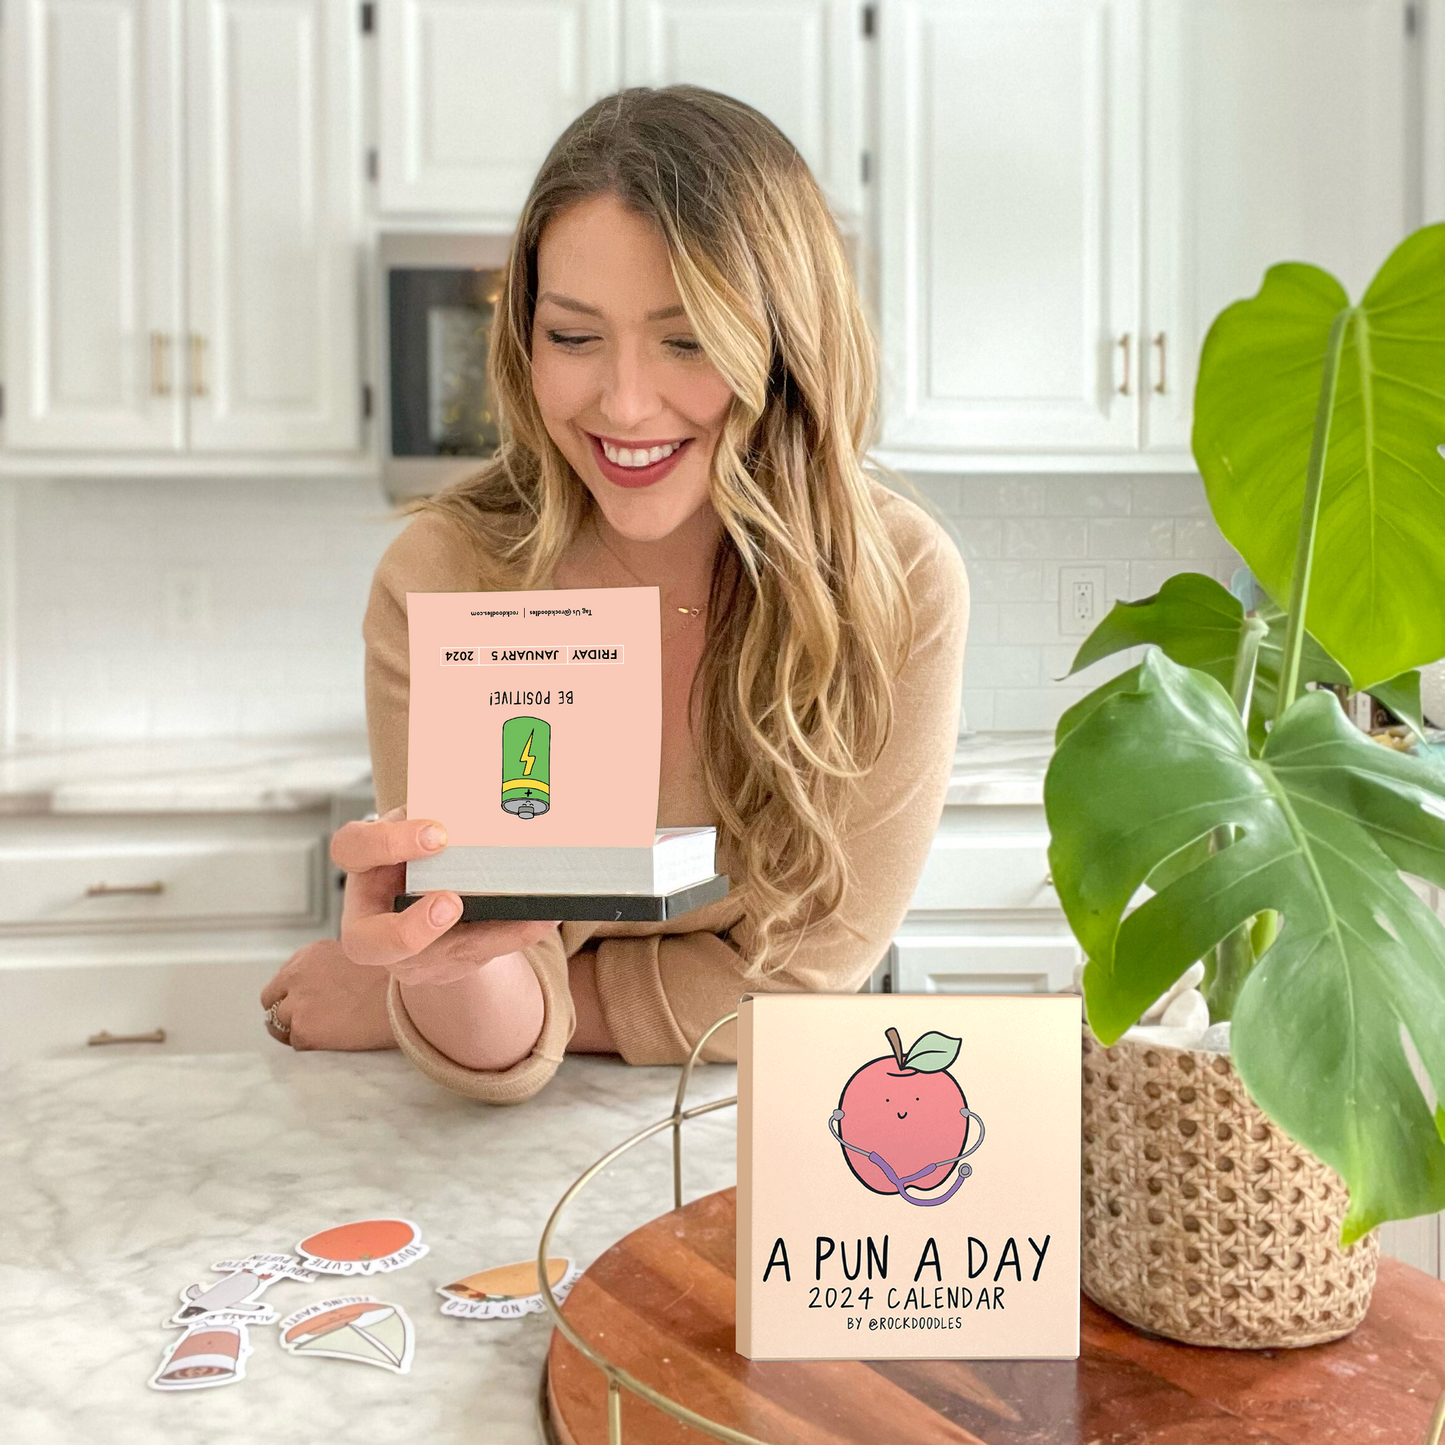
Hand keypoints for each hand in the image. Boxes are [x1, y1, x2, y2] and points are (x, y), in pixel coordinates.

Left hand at [260, 938, 395, 1049]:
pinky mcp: (304, 1030)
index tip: (310, 1002)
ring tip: (322, 1035)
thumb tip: (326, 986)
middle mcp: (298, 976)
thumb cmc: (394, 980)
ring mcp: (298, 1004)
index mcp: (311, 954)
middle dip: (287, 1010)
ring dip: (295, 1030)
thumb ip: (331, 967)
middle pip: (271, 1000)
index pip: (284, 977)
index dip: (296, 992)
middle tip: (311, 1021)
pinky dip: (311, 1046)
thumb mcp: (358, 956)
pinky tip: (333, 1042)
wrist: (407, 1000)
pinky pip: (296, 1043)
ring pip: (277, 1025)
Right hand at [333, 808, 557, 986]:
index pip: (352, 849)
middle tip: (451, 903)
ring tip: (530, 912)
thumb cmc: (421, 849)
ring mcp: (405, 954)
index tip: (437, 834)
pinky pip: (480, 957)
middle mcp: (370, 919)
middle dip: (410, 929)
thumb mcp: (419, 824)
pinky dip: (515, 935)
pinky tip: (544, 916)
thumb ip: (437, 814)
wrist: (428, 892)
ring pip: (435, 959)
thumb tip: (482, 799)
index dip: (388, 843)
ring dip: (486, 935)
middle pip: (367, 943)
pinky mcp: (443, 967)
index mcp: (362, 866)